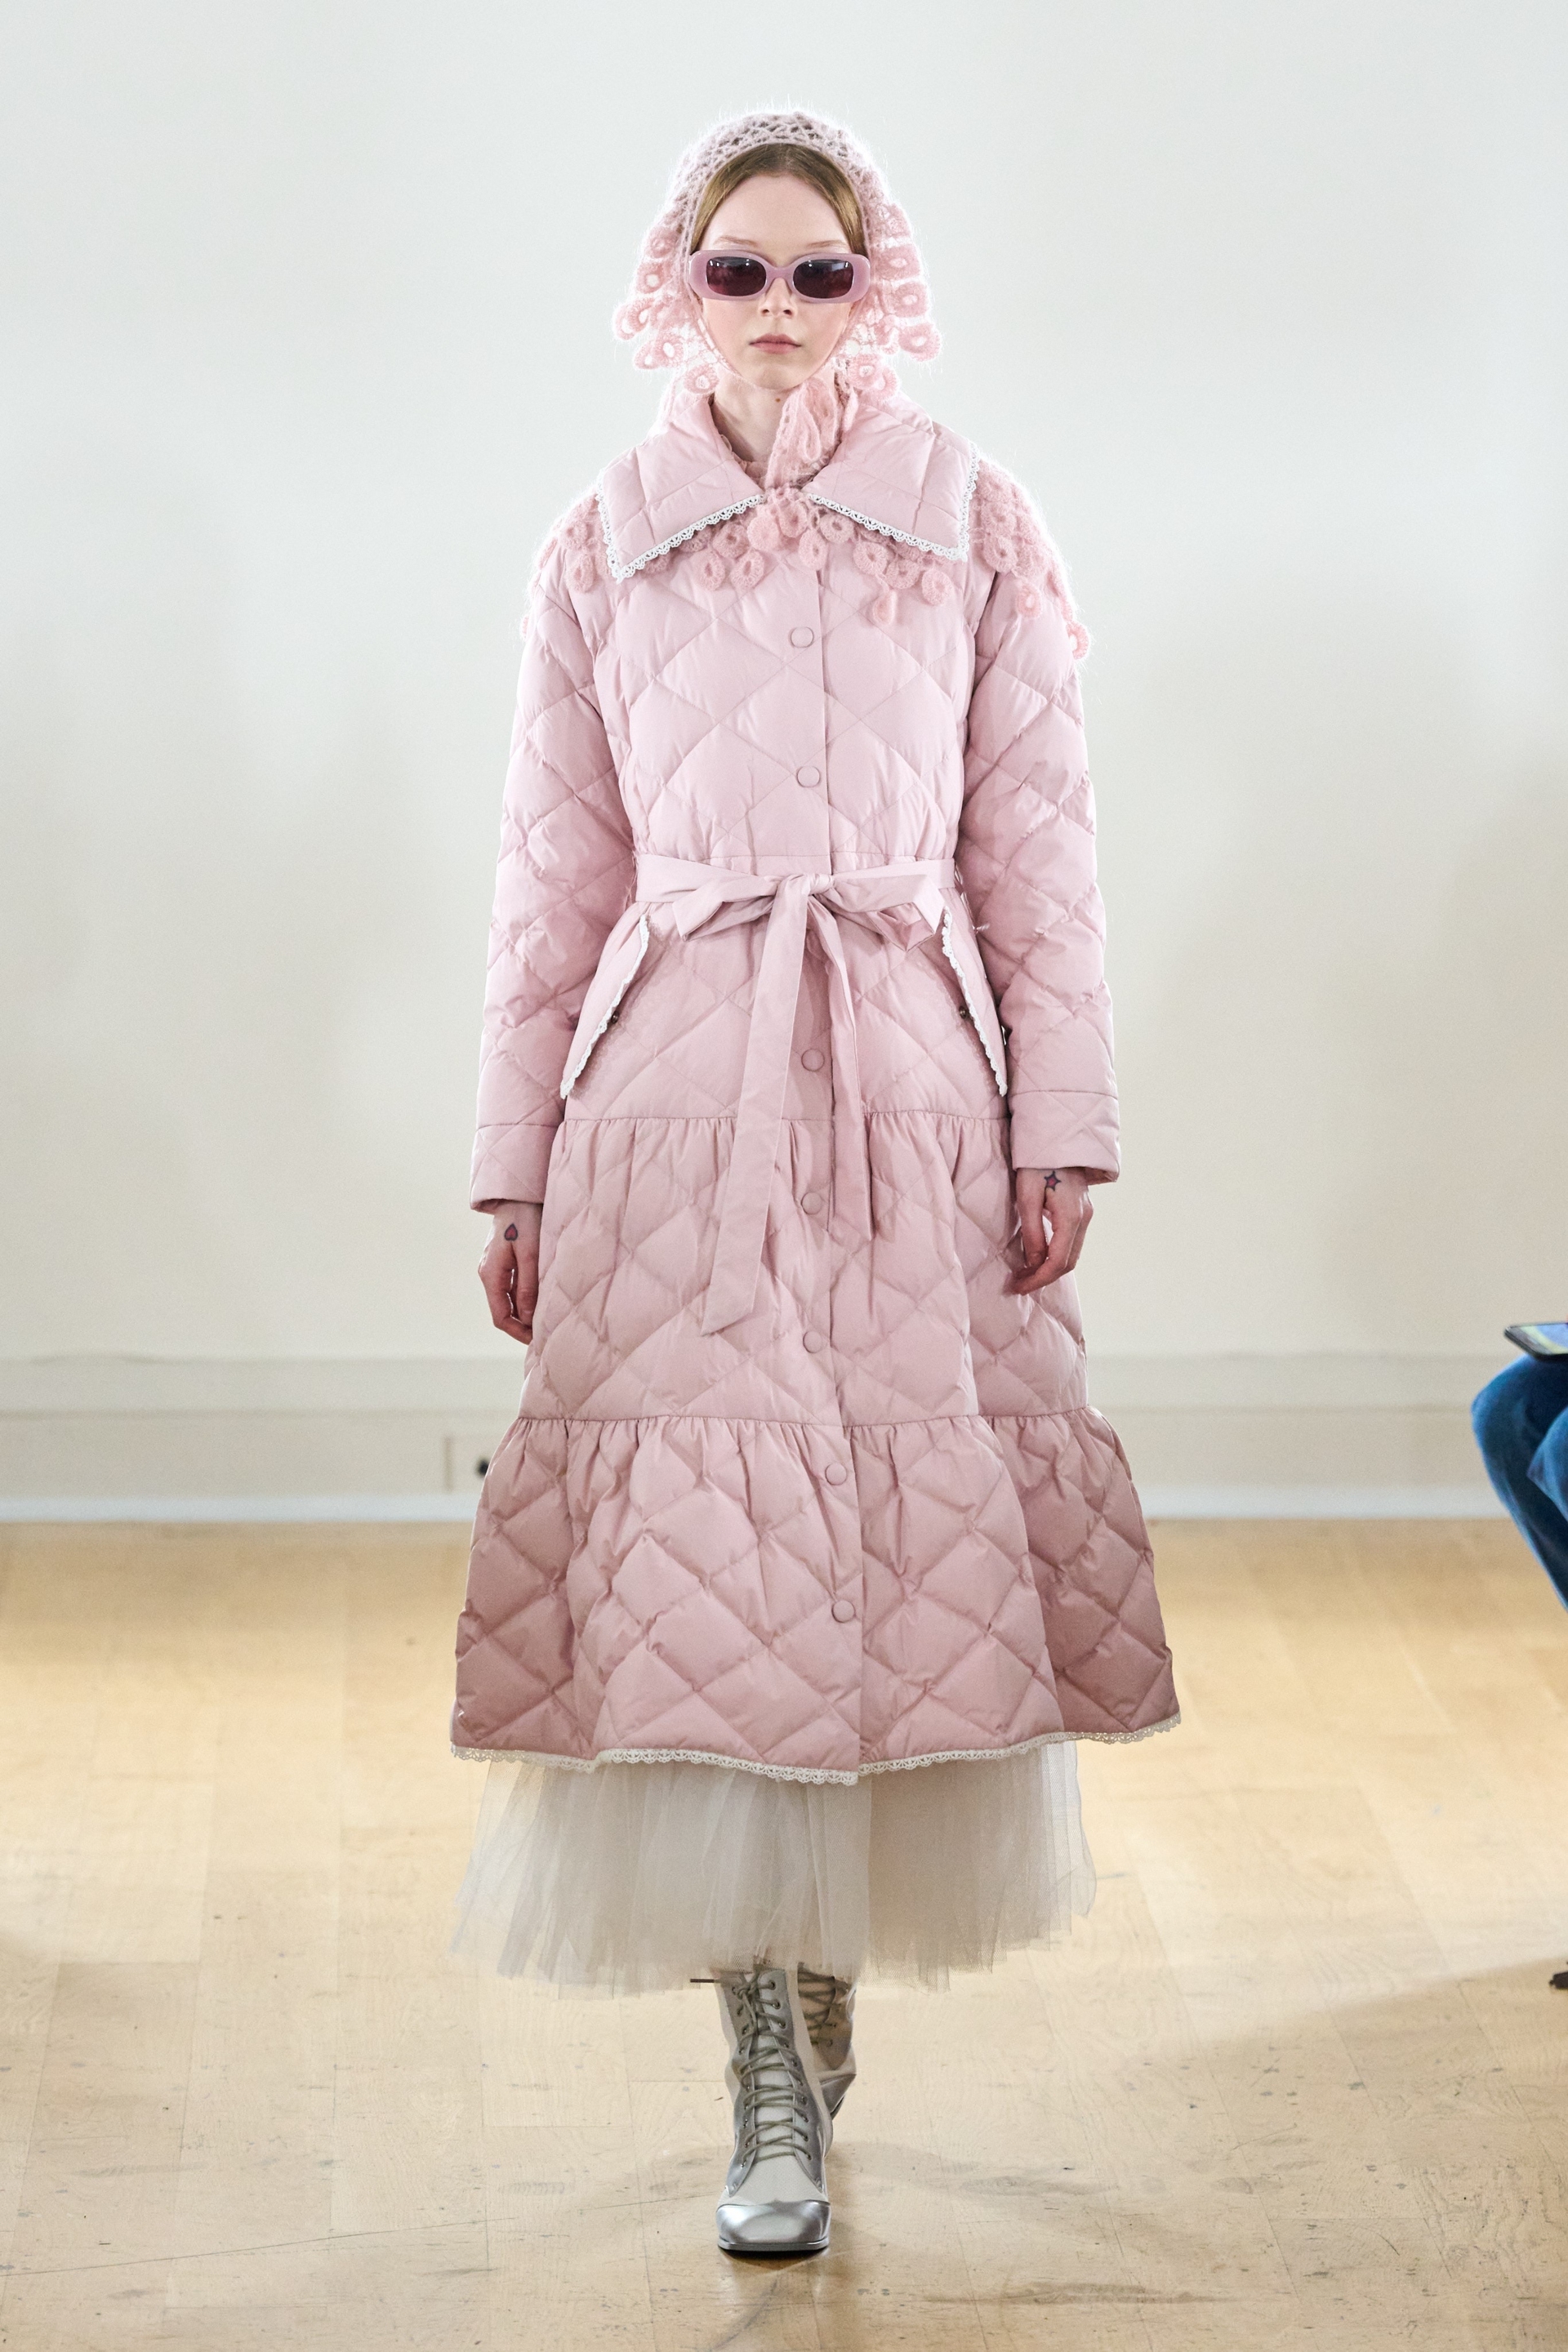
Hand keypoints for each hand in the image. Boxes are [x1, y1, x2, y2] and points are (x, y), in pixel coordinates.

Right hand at [478, 1202, 541, 1343]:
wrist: (519, 1193)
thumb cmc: (525, 1219)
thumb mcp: (530, 1253)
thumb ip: (528, 1286)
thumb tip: (528, 1318)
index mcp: (491, 1274)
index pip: (500, 1316)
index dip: (518, 1332)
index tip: (538, 1341)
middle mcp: (490, 1273)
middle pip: (505, 1311)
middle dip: (523, 1326)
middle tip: (547, 1334)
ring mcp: (497, 1267)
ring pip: (511, 1300)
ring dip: (526, 1312)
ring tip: (549, 1319)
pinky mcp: (506, 1261)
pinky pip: (515, 1287)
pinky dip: (527, 1298)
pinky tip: (544, 1300)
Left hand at [1009, 1167, 1092, 1294]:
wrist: (1055, 1139)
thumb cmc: (1036, 1165)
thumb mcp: (1027, 1198)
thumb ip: (1032, 1233)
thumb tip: (1034, 1263)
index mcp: (1071, 1218)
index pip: (1057, 1262)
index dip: (1038, 1279)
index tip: (1018, 1287)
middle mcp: (1084, 1219)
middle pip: (1068, 1262)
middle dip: (1044, 1277)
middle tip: (1019, 1284)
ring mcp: (1086, 1214)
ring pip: (1072, 1253)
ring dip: (1050, 1267)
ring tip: (1025, 1273)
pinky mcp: (1082, 1210)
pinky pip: (1072, 1241)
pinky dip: (1056, 1254)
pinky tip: (1038, 1256)